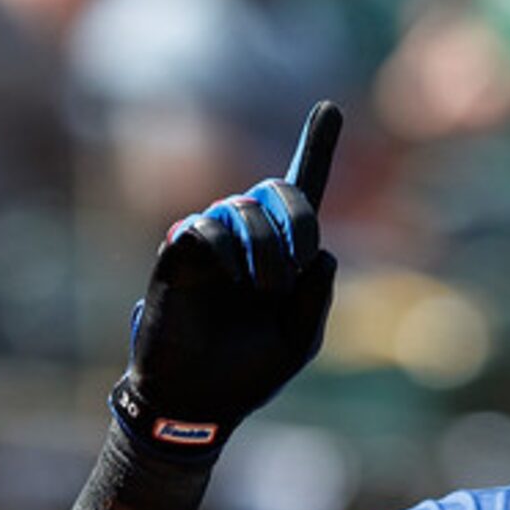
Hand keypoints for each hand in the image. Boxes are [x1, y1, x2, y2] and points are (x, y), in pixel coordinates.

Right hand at [114, 102, 341, 453]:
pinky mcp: (178, 254)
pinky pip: (206, 227)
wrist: (196, 402)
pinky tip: (231, 283)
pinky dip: (227, 253)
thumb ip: (318, 295)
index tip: (331, 107)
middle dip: (299, 220)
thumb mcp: (301, 338)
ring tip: (262, 292)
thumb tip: (320, 253)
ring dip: (266, 249)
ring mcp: (213, 243)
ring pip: (245, 207)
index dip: (318, 147)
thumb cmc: (248, 373)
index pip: (303, 192)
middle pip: (279, 190)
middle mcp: (248, 239)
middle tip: (299, 264)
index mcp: (283, 256)